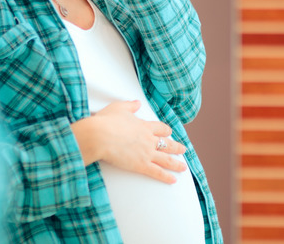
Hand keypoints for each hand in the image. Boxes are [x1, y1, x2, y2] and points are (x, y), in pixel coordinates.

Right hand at [71, 100, 186, 183]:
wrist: (100, 135)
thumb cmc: (106, 121)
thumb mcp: (119, 108)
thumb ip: (130, 106)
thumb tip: (138, 103)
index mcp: (144, 125)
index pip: (160, 128)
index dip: (166, 130)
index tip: (169, 132)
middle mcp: (148, 139)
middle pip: (167, 144)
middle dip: (176, 147)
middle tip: (183, 150)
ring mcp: (146, 153)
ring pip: (166, 159)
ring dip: (176, 163)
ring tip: (183, 167)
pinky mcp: (141, 165)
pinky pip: (157, 172)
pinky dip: (166, 177)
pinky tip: (174, 180)